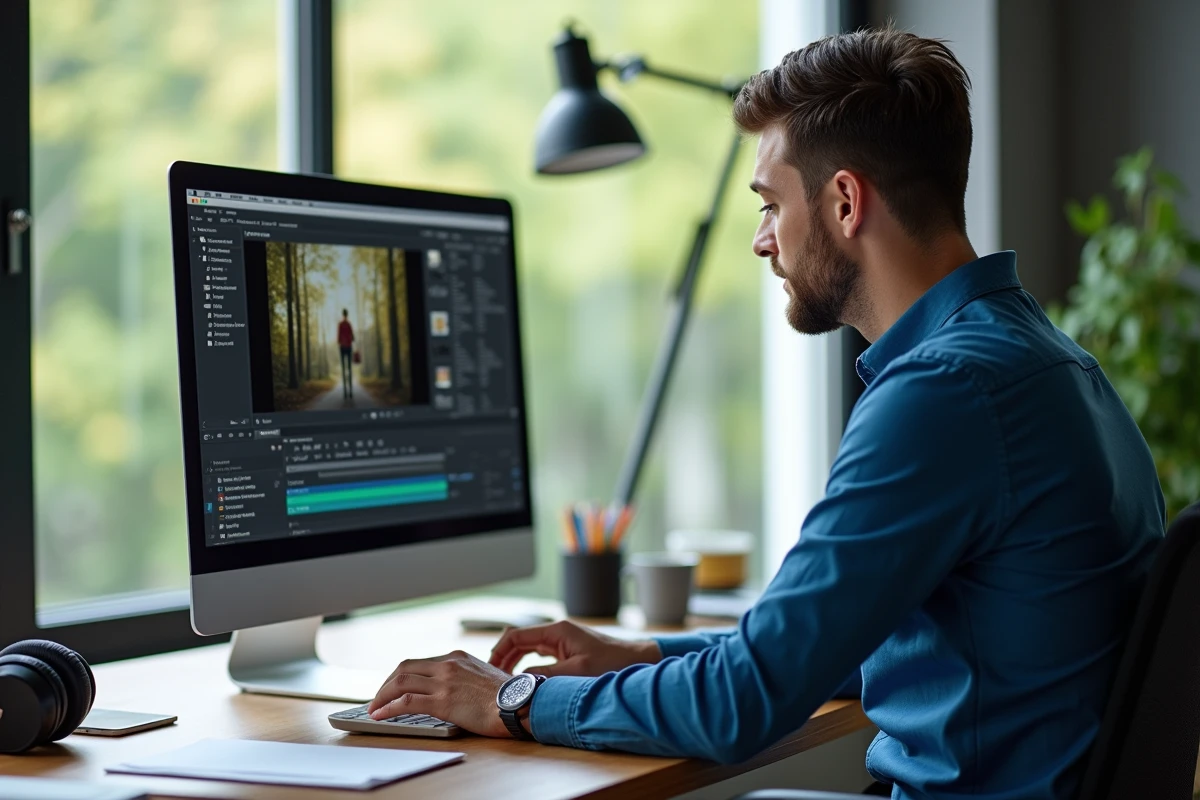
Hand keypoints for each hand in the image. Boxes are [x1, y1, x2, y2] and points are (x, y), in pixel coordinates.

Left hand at [367, 650, 511, 737]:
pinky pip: (406, 701)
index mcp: (458, 657)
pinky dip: (388, 707)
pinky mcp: (443, 701)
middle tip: (379, 697)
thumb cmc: (508, 696)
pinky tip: (380, 715)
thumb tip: (458, 689)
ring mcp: (444, 682)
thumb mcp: (485, 675)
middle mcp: (448, 665)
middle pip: (404, 668)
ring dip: (382, 696)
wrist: (520, 703)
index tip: (394, 686)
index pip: (420, 662)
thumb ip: (467, 677)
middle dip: (386, 683)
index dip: (402, 675)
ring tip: (373, 708)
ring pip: (400, 682)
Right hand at [489, 620, 661, 676]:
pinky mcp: (568, 651)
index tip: (490, 669)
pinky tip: (523, 677)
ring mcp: (562, 641)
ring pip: (527, 648)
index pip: (516, 635)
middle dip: (502, 657)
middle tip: (493, 677)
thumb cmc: (612, 663)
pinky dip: (527, 664)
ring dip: (513, 661)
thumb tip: (519, 682)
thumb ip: (545, 675)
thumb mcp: (576, 671)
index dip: (499, 651)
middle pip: (518, 640)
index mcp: (556, 630)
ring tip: (504, 679)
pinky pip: (539, 654)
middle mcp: (557, 632)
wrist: (638, 662)